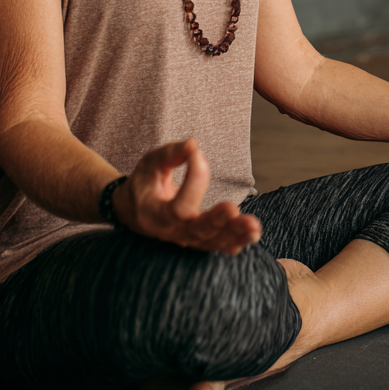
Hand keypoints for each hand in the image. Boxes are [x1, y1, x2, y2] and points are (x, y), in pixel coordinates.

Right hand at [113, 138, 261, 254]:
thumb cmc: (144, 182)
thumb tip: (194, 145)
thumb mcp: (150, 163)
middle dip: (217, 221)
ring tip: (255, 228)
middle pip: (197, 231)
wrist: (134, 209)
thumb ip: (171, 154)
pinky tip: (251, 236)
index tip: (197, 154)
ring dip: (235, 235)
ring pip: (211, 241)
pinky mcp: (197, 239)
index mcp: (155, 214)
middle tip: (234, 209)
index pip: (179, 206)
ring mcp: (185, 238)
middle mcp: (170, 231)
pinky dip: (234, 241)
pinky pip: (216, 244)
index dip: (193, 180)